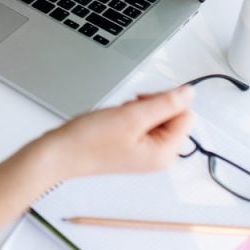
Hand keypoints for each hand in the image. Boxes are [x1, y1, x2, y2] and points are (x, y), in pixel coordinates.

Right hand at [40, 86, 194, 179]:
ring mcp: (143, 152)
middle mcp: (157, 156)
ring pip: (154, 118)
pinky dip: (127, 117)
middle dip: (150, 106)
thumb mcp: (132, 116)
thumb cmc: (90, 141)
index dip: (166, 102)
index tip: (142, 102)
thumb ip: (165, 103)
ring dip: (136, 111)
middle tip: (126, 111)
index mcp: (164, 154)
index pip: (185, 116)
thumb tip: (190, 93)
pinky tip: (112, 121)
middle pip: (172, 117)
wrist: (59, 153)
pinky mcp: (130, 147)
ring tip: (116, 118)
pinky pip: (139, 124)